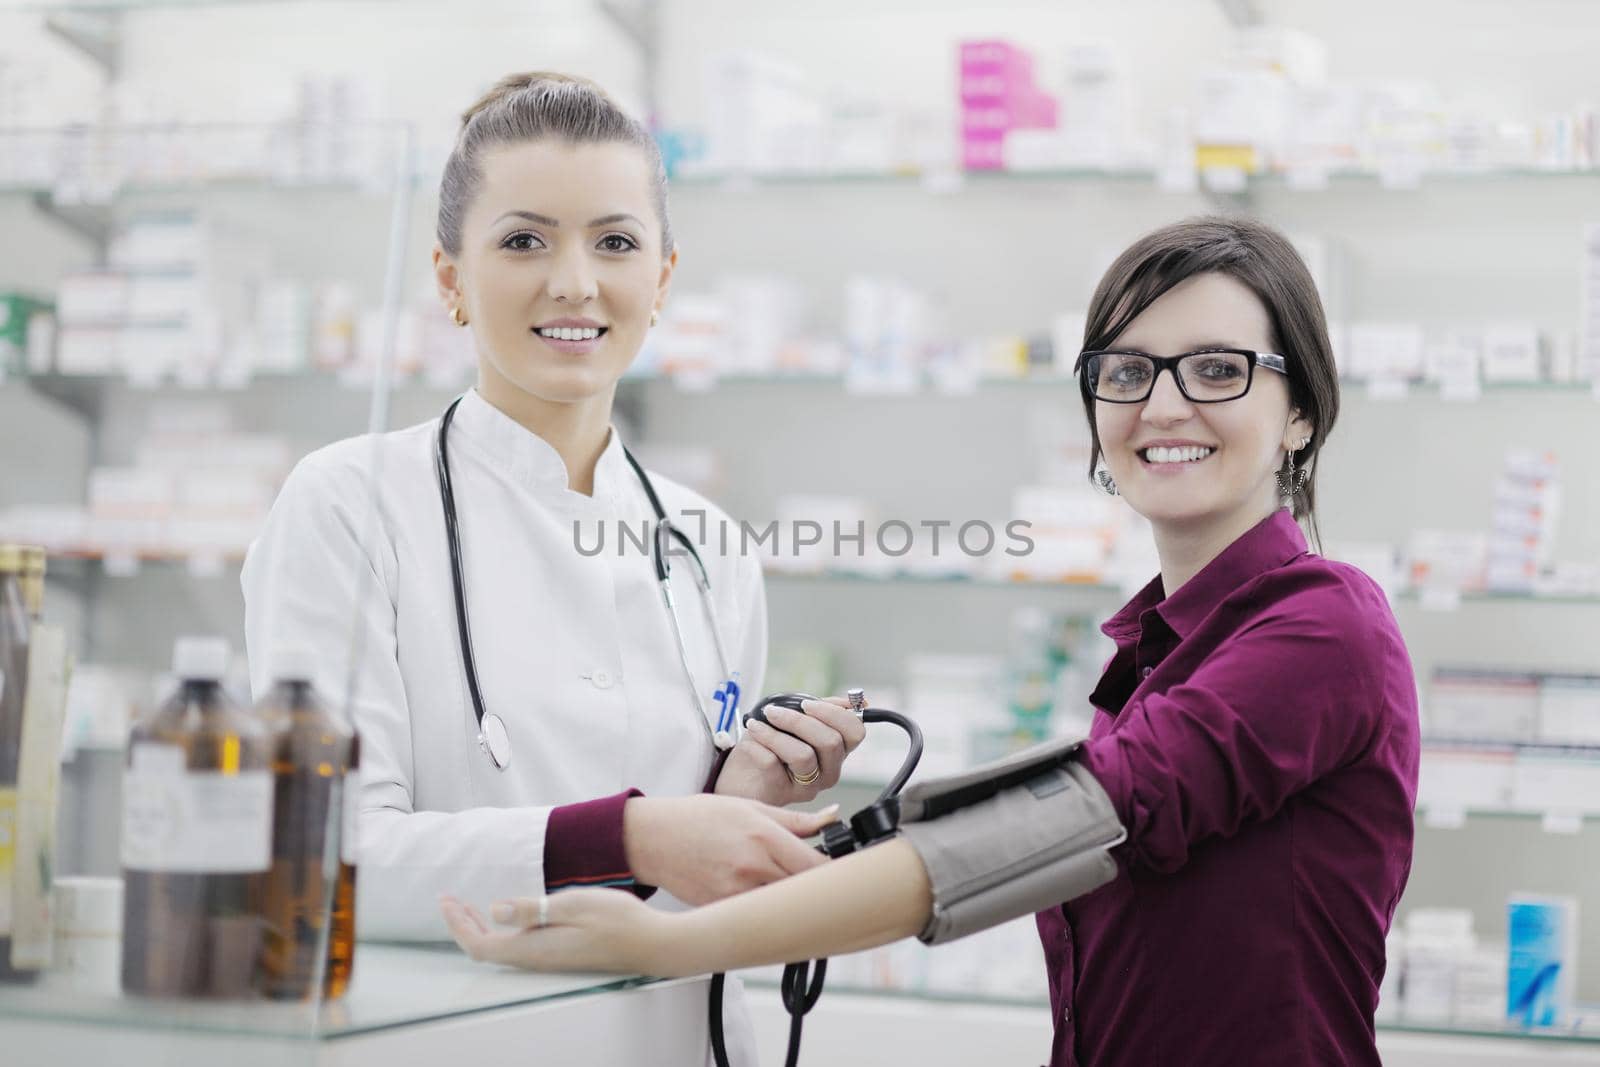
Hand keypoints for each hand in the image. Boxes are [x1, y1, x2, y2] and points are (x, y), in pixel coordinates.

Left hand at [441, 890, 678, 975]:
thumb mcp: (572, 904)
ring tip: (470, 907)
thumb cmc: (617, 921)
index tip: (445, 899)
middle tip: (449, 900)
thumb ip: (531, 909)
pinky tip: (510, 916)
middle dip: (463, 925)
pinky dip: (503, 930)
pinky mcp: (562, 955)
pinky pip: (519, 946)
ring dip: (482, 927)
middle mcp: (538, 959)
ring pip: (502, 948)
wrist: (653, 943)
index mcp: (534, 949)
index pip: (480, 944)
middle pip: (487, 949)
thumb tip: (495, 909)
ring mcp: (550, 959)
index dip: (457, 924)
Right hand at [622, 794, 835, 904]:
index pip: (817, 865)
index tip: (840, 868)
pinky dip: (766, 911)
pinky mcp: (723, 910)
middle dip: (817, 887)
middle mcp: (753, 867)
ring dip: (792, 901)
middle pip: (805, 890)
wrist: (653, 838)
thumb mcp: (749, 807)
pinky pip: (756, 916)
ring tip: (791, 888)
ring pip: (783, 908)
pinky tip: (764, 898)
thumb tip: (834, 816)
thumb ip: (795, 820)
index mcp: (764, 837)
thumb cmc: (699, 818)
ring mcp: (736, 894)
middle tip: (821, 881)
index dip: (834, 869)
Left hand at [713, 697, 866, 804]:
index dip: (834, 713)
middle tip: (773, 712)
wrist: (742, 776)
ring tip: (754, 725)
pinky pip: (772, 764)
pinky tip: (748, 742)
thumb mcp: (795, 722)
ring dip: (774, 734)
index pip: (855, 732)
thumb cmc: (770, 745)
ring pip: (803, 755)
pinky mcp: (784, 794)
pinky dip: (757, 746)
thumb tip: (849, 701)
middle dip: (798, 721)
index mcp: (837, 751)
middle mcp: (829, 771)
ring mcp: (809, 786)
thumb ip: (820, 710)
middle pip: (830, 742)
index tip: (806, 704)